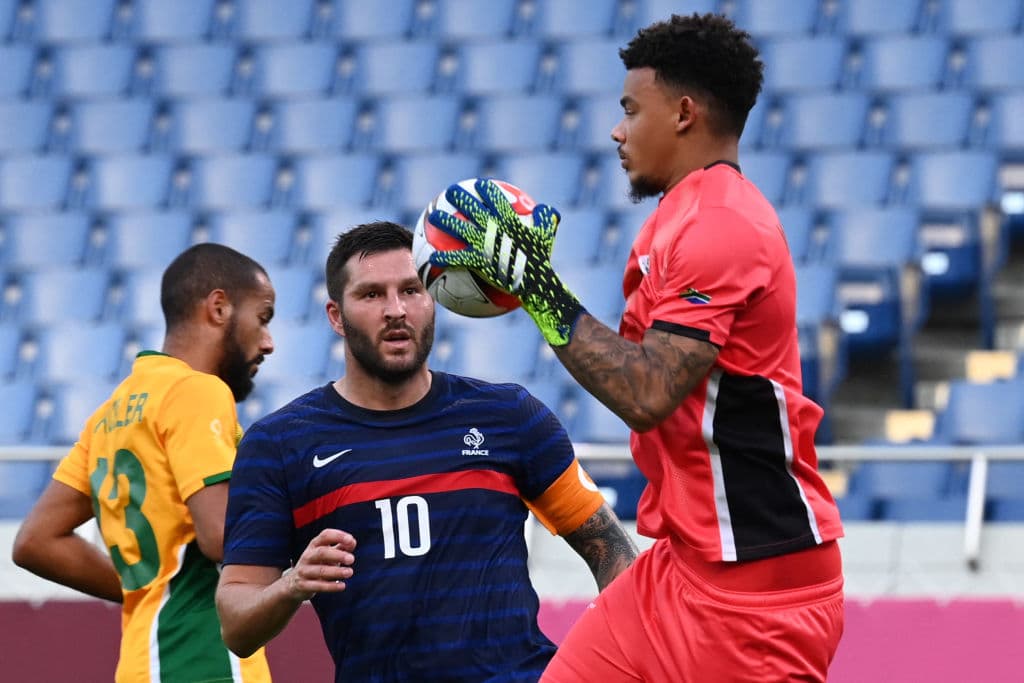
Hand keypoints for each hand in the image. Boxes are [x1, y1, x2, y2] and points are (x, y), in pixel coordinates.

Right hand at [285, 529, 355, 601]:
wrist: (294, 583)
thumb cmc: (317, 564)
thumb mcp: (327, 553)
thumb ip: (341, 546)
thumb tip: (352, 542)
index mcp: (314, 545)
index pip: (325, 536)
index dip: (338, 536)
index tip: (351, 540)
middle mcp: (308, 556)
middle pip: (322, 553)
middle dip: (337, 555)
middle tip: (352, 559)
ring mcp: (304, 570)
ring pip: (320, 570)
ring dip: (336, 571)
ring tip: (350, 572)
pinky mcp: (303, 585)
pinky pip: (318, 586)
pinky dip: (331, 586)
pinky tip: (342, 586)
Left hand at [428, 178, 584, 345]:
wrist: (535, 282)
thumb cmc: (542, 259)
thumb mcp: (547, 236)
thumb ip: (546, 219)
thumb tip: (546, 209)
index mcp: (508, 218)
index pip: (494, 197)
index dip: (485, 189)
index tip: (478, 185)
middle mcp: (493, 227)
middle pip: (471, 207)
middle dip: (459, 197)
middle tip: (449, 193)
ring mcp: (483, 243)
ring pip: (459, 228)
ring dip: (444, 221)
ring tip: (433, 216)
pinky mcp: (477, 260)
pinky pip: (456, 257)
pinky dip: (444, 257)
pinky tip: (432, 257)